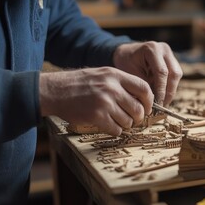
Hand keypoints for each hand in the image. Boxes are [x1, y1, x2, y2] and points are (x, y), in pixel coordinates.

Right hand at [39, 67, 153, 135]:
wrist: (55, 91)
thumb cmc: (80, 84)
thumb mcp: (103, 74)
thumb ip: (122, 83)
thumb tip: (142, 99)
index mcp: (115, 75)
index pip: (144, 88)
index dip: (149, 101)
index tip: (146, 107)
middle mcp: (112, 88)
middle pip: (138, 108)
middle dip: (138, 117)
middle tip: (133, 118)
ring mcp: (104, 103)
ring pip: (129, 121)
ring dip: (125, 124)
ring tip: (116, 120)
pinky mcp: (96, 116)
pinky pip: (116, 129)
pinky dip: (115, 130)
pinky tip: (108, 125)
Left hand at [113, 41, 182, 105]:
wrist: (126, 53)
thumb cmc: (126, 62)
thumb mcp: (131, 74)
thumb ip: (144, 85)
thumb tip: (154, 102)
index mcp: (152, 49)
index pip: (161, 72)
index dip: (161, 90)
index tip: (158, 103)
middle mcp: (164, 49)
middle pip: (174, 73)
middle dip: (169, 91)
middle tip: (162, 105)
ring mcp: (169, 54)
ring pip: (177, 75)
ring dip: (171, 90)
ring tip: (162, 102)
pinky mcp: (172, 60)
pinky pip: (175, 75)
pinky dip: (170, 86)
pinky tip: (163, 95)